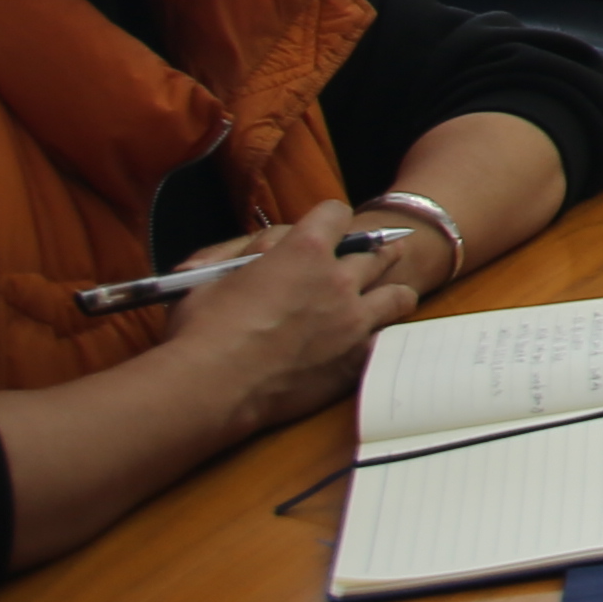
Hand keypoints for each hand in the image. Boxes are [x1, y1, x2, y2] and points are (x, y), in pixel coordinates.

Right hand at [163, 197, 420, 430]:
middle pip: (376, 253)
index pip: (337, 214)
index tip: (328, 230)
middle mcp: (338, 279)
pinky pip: (387, 338)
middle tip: (375, 257)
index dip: (330, 220)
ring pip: (398, 295)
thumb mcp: (214, 274)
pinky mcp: (356, 358)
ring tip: (387, 297)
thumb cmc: (203, 330)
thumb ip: (247, 253)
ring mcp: (353, 320)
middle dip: (373, 252)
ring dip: (391, 292)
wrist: (212, 387)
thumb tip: (267, 249)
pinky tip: (369, 340)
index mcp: (304, 250)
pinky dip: (379, 337)